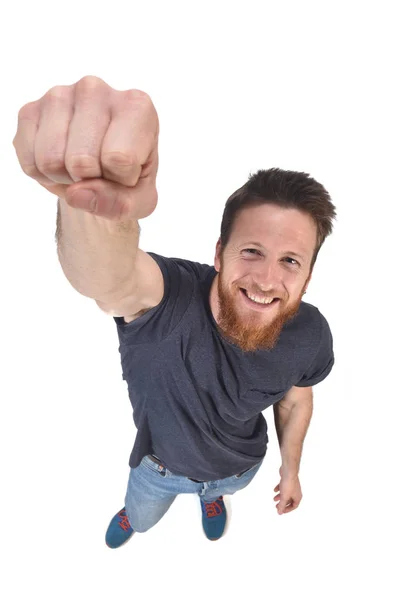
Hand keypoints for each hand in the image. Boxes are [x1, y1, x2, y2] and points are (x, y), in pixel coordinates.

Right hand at [13, 75, 158, 220]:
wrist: (99, 173)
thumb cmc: (128, 180)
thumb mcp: (140, 201)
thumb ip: (120, 203)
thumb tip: (77, 193)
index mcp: (137, 106)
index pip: (120, 158)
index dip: (121, 181)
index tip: (126, 172)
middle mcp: (96, 90)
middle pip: (82, 160)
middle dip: (89, 181)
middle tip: (98, 172)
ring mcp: (59, 95)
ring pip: (51, 160)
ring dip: (65, 178)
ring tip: (80, 168)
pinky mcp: (30, 111)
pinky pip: (30, 163)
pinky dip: (43, 176)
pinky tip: (60, 161)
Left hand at [274, 466, 302, 514]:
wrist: (288, 471)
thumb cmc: (288, 484)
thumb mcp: (284, 497)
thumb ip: (282, 506)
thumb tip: (279, 513)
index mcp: (298, 497)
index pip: (294, 506)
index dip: (288, 510)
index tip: (281, 511)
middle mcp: (296, 491)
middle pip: (290, 500)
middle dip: (283, 503)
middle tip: (276, 506)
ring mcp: (292, 485)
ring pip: (286, 493)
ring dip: (280, 497)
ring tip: (274, 499)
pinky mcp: (288, 480)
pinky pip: (283, 486)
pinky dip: (279, 489)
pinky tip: (274, 490)